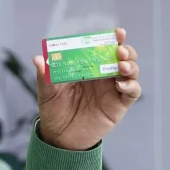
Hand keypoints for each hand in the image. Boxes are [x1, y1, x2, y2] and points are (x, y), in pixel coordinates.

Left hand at [33, 28, 141, 150]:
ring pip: (131, 72)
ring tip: (122, 67)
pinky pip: (132, 93)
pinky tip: (122, 85)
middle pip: (124, 57)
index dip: (113, 39)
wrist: (60, 137)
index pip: (104, 48)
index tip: (117, 32)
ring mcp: (113, 89)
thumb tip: (38, 59)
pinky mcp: (119, 105)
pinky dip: (132, 86)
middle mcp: (104, 75)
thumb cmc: (54, 110)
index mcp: (89, 66)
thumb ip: (45, 76)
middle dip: (126, 50)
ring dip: (131, 66)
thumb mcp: (47, 91)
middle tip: (120, 50)